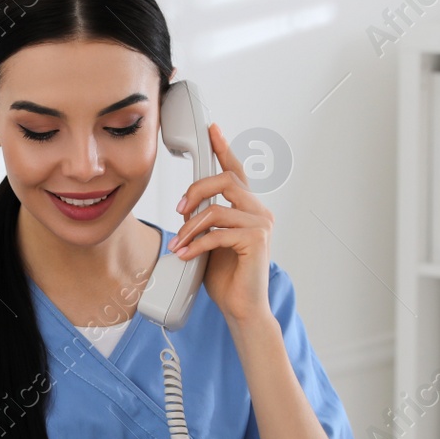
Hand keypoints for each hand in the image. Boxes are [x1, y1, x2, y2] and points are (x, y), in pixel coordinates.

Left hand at [169, 121, 274, 327]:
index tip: (212, 130)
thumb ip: (206, 221)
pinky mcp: (257, 241)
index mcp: (249, 209)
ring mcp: (261, 225)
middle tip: (178, 210)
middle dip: (196, 190)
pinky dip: (196, 244)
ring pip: (216, 209)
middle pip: (225, 180)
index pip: (236, 172)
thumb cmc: (228, 279)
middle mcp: (259, 212)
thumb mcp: (211, 242)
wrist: (243, 308)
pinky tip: (186, 255)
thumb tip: (187, 208)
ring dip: (190, 227)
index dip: (223, 149)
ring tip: (179, 244)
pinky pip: (218, 232)